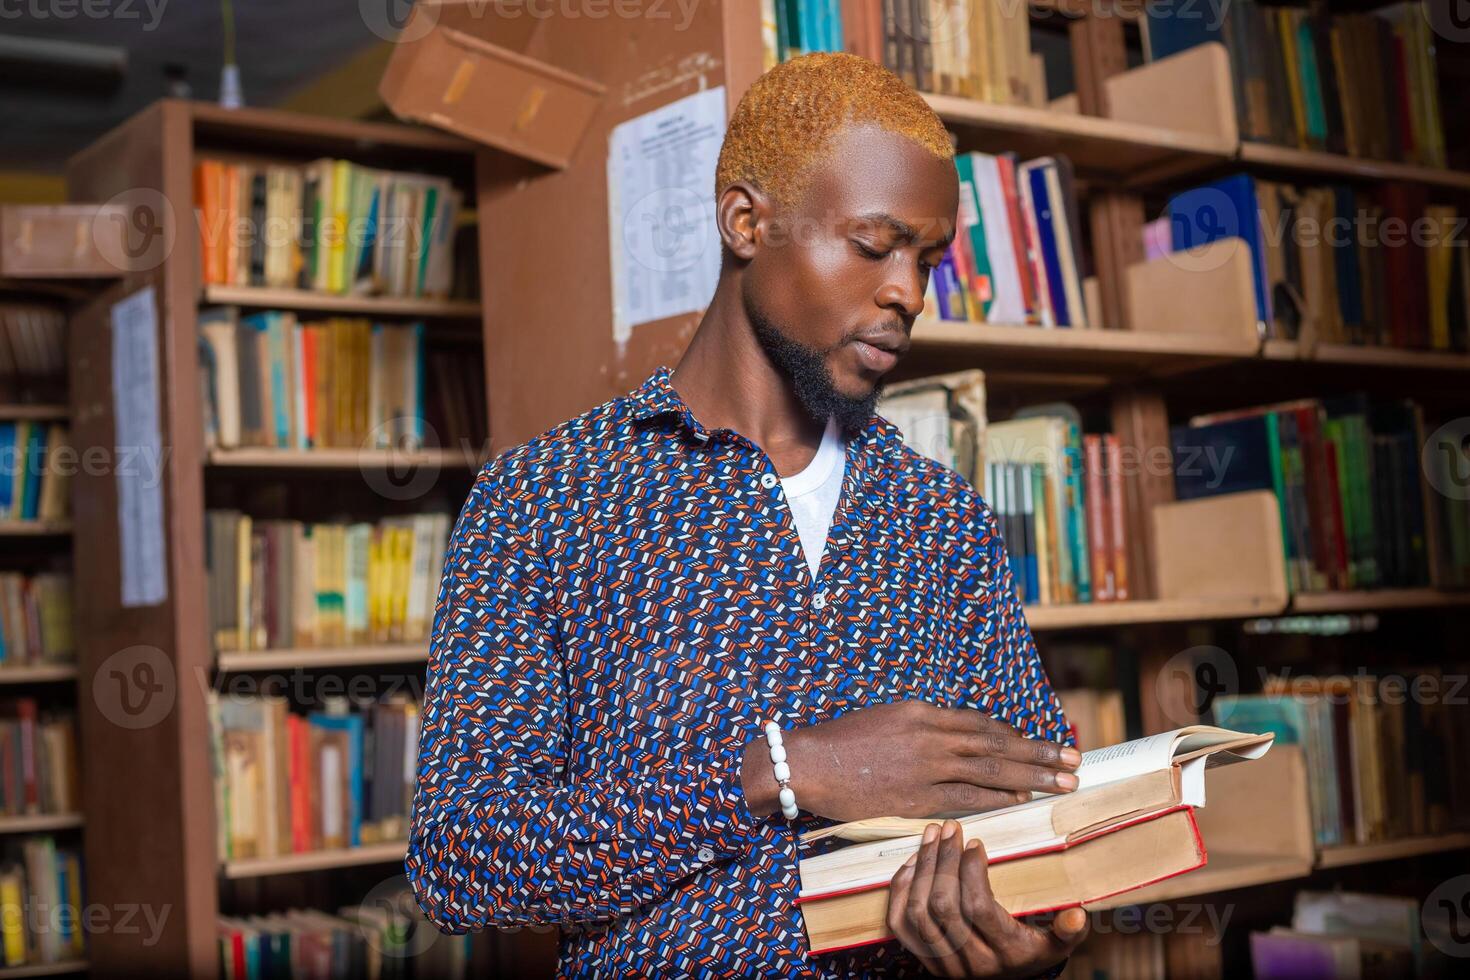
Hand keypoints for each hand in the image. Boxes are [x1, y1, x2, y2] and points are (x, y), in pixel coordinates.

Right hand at [740, 700, 1080, 821]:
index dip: (1016, 734)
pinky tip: (1021, 801)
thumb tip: (958, 737)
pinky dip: (997, 799)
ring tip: (1062, 782)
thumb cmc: (843, 741)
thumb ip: (924, 725)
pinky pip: (966, 799)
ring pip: (990, 771)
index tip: (1042, 742)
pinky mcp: (915, 797)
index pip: (981, 724)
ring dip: (1031, 776)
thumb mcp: (888, 717)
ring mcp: (925, 767)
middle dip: (1039, 753)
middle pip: (997, 745)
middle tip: (1074, 760)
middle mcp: (930, 735)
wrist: (809, 762)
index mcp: (923, 712)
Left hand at [886, 819, 1088, 977]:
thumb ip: (1067, 931)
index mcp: (1006, 954)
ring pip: (918, 910)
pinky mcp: (921, 958)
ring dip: (922, 866)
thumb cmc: (1029, 954)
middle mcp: (971, 962)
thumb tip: (1077, 914)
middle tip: (950, 828)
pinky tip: (915, 861)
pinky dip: (902, 888)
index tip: (975, 843)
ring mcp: (942, 962)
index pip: (978, 907)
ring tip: (933, 835)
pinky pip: (899, 922)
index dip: (971, 871)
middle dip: (944, 859)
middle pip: (943, 904)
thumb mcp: (1056, 946)